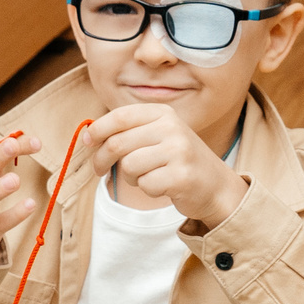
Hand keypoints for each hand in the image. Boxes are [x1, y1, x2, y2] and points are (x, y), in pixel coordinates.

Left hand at [87, 104, 245, 228]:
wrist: (216, 186)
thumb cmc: (178, 161)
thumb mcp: (157, 137)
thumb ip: (128, 132)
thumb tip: (88, 135)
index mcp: (163, 114)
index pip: (120, 116)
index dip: (98, 129)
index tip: (86, 141)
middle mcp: (172, 128)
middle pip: (118, 143)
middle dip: (101, 159)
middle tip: (99, 170)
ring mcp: (179, 151)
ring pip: (129, 166)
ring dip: (131, 177)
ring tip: (147, 177)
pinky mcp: (181, 176)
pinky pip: (145, 184)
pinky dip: (148, 189)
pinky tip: (163, 186)